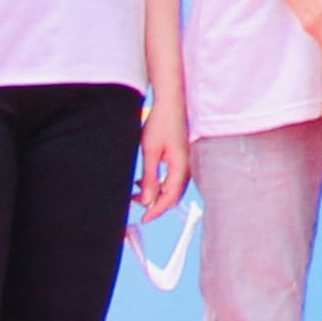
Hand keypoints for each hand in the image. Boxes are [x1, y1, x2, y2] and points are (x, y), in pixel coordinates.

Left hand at [135, 99, 190, 217]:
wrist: (170, 103)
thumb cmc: (161, 123)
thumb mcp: (150, 152)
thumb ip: (149, 177)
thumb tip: (147, 199)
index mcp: (181, 166)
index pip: (170, 197)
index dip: (156, 210)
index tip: (144, 218)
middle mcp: (186, 166)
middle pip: (173, 195)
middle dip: (155, 203)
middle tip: (135, 205)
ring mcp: (184, 161)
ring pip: (171, 187)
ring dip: (155, 193)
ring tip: (135, 193)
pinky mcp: (180, 157)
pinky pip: (171, 178)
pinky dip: (158, 184)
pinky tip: (142, 181)